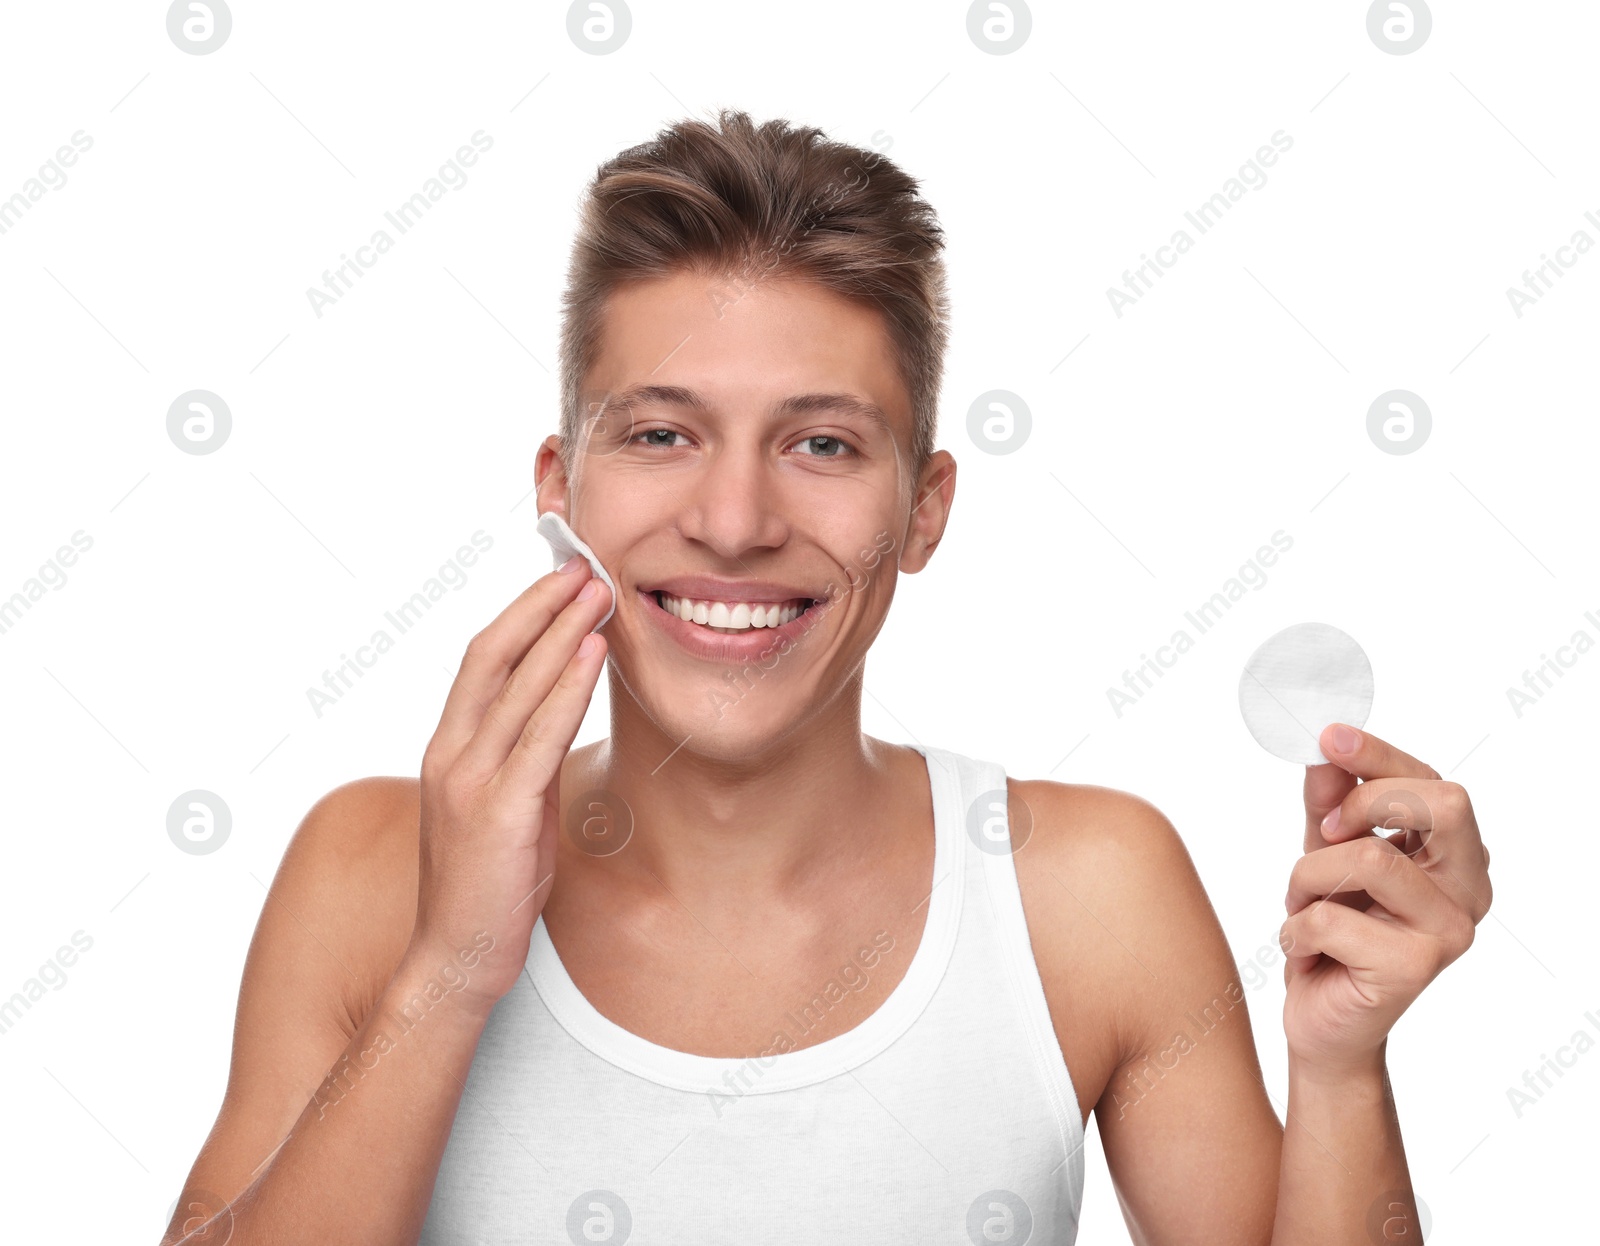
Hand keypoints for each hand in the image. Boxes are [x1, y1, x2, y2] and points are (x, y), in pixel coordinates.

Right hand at [409, 555, 610, 1012]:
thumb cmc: (489, 883)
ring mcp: (470, 781)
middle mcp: (450, 753)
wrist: (456, 957)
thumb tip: (563, 707)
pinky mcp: (499, 811)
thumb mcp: (507, 804)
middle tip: (587, 567)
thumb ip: (525, 754)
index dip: (521, 611)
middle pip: (494, 655)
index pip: (481, 658)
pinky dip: (567, 688)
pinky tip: (592, 654)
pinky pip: (538, 736)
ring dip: (562, 632)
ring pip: (517, 686)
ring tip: (599, 593)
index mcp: (448, 748)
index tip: (562, 578)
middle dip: (543, 606)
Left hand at [1279, 724, 1491, 1074]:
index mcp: (1455, 857)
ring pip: (1367, 857)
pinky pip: (1330, 916)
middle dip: (1364, 804)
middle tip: (1323, 833)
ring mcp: (1449, 931)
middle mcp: (1468, 891)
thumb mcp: (1325, 854)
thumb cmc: (1332, 932)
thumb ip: (1330, 803)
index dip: (1379, 756)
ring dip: (1307, 878)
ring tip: (1302, 907)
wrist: (1324, 1021)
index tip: (1328, 738)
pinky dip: (1296, 929)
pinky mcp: (1414, 968)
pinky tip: (1305, 952)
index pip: (1433, 784)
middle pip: (1440, 804)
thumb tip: (1327, 752)